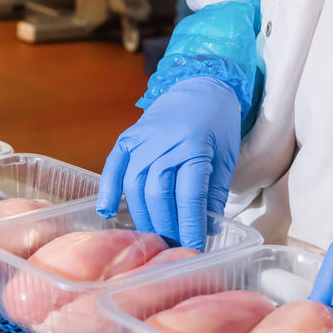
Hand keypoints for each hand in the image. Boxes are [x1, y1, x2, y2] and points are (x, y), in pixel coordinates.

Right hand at [96, 77, 240, 249]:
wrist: (200, 85)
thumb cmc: (217, 124)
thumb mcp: (225, 158)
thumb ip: (213, 194)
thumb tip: (206, 230)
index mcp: (194, 146)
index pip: (189, 195)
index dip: (190, 225)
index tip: (195, 247)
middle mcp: (164, 142)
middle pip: (158, 194)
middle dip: (165, 226)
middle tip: (173, 247)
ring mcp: (142, 139)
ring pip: (134, 186)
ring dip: (142, 216)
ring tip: (152, 236)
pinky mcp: (127, 138)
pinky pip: (113, 167)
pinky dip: (108, 190)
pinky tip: (107, 212)